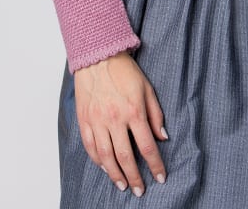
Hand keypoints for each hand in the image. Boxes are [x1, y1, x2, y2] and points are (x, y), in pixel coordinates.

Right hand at [73, 50, 168, 196]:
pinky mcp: (84, 120)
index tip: (160, 177)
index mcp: (133, 111)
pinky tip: (105, 168)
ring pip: (106, 157)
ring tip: (123, 185)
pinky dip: (98, 161)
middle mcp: (114, 119)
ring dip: (115, 174)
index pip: (147, 146)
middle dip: (135, 177)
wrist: (98, 57)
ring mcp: (97, 121)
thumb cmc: (124, 71)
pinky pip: (90, 147)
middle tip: (140, 190)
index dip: (155, 164)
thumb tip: (162, 137)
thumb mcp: (147, 88)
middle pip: (125, 157)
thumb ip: (155, 114)